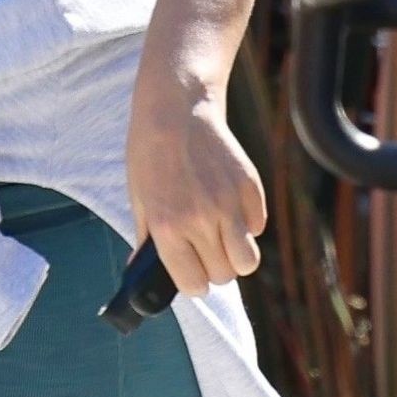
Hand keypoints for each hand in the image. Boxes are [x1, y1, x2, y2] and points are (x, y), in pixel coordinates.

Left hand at [125, 68, 265, 298]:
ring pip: (247, 261)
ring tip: (223, 236)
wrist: (176, 109)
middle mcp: (200, 221)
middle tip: (205, 249)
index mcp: (167, 228)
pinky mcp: (250, 188)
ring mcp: (228, 204)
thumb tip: (143, 275)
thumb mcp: (138, 198)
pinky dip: (248, 223)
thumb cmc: (150, 154)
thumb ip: (146, 240)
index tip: (192, 273)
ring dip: (236, 254)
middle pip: (223, 275)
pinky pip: (258, 226)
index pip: (194, 286)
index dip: (193, 282)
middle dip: (214, 267)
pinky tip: (231, 205)